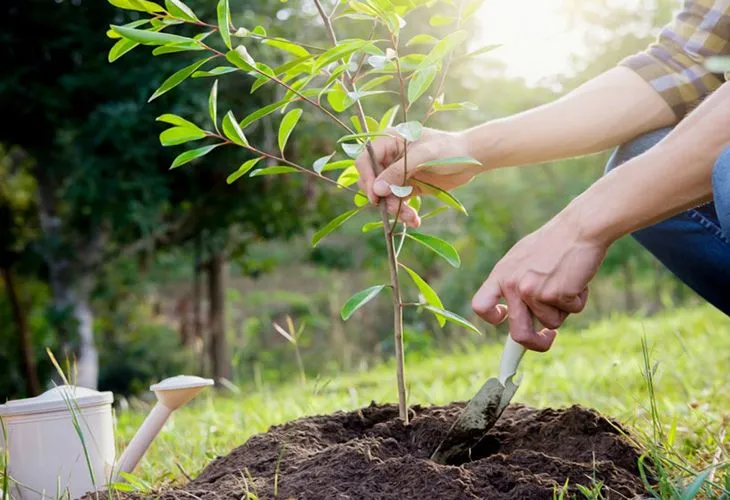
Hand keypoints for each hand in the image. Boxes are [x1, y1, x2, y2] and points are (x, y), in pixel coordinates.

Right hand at [355, 127, 482, 227]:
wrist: (472, 159)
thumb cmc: (448, 149)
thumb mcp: (423, 156)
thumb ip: (398, 172)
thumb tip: (376, 190)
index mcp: (389, 141)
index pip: (366, 160)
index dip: (367, 178)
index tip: (375, 195)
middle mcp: (390, 158)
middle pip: (373, 181)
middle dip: (382, 198)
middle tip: (394, 209)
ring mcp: (398, 174)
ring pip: (386, 196)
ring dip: (395, 209)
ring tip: (411, 218)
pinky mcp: (408, 187)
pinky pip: (399, 202)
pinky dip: (405, 213)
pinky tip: (414, 221)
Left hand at [471, 211, 606, 351]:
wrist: (580, 227)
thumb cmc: (555, 242)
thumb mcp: (523, 258)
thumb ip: (516, 282)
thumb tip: (515, 315)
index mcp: (501, 275)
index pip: (481, 306)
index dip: (492, 318)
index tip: (505, 318)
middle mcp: (513, 285)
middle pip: (518, 334)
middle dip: (535, 344)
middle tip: (548, 339)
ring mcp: (533, 291)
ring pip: (552, 322)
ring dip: (564, 308)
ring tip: (568, 280)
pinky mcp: (557, 295)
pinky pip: (572, 311)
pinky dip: (579, 299)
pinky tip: (578, 278)